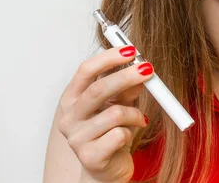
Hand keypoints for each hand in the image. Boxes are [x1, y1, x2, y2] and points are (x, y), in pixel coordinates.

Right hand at [56, 45, 152, 182]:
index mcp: (72, 98)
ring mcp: (76, 138)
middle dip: (126, 76)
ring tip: (139, 118)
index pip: (85, 70)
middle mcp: (70, 117)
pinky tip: (129, 135)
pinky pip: (119, 135)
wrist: (107, 168)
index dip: (109, 58)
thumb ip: (127, 88)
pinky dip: (131, 131)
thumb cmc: (110, 132)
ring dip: (134, 113)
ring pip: (114, 114)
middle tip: (148, 69)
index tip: (131, 50)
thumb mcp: (119, 104)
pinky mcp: (89, 157)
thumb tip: (142, 67)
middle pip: (97, 89)